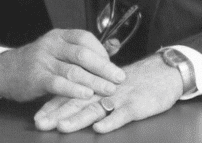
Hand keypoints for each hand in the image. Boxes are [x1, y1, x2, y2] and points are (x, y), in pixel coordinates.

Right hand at [0, 29, 125, 101]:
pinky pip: (58, 83)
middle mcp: (52, 44)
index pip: (85, 38)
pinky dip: (74, 89)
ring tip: (108, 89)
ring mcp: (43, 60)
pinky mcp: (36, 77)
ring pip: (73, 70)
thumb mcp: (57, 50)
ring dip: (94, 81)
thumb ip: (80, 51)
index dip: (101, 52)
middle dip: (103, 67)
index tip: (113, 65)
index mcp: (59, 36)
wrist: (6, 70)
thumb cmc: (38, 62)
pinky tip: (86, 95)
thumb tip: (112, 50)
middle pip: (82, 54)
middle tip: (119, 78)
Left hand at [34, 53, 184, 132]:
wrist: (164, 72)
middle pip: (77, 102)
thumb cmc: (138, 82)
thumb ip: (95, 93)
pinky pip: (122, 115)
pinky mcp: (136, 106)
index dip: (53, 106)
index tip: (36, 117)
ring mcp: (120, 98)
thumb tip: (72, 104)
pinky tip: (99, 129)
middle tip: (40, 124)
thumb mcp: (113, 86)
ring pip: (96, 108)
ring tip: (62, 127)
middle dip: (57, 114)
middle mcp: (104, 91)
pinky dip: (111, 122)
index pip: (71, 96)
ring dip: (78, 118)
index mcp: (97, 86)